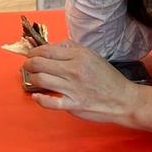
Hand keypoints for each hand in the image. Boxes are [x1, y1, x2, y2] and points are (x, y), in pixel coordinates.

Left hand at [23, 43, 141, 123]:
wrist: (123, 99)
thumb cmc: (108, 78)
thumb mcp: (93, 55)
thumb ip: (72, 48)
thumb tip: (54, 46)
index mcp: (78, 56)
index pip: (47, 50)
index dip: (33, 52)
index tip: (30, 55)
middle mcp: (74, 70)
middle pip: (39, 64)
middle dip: (28, 65)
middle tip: (28, 67)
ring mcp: (72, 88)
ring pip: (41, 80)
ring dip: (32, 79)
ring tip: (33, 80)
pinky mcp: (73, 105)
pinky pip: (50, 102)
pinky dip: (40, 100)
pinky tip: (37, 96)